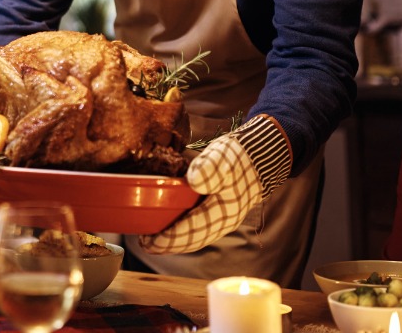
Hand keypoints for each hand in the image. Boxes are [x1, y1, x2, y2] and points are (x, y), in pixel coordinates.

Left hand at [136, 133, 262, 253]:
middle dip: (167, 245)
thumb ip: (209, 169)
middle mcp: (224, 223)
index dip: (169, 239)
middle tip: (144, 243)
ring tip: (152, 240)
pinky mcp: (220, 215)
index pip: (192, 233)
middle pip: (192, 241)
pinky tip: (170, 229)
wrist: (257, 157)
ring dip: (174, 242)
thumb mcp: (222, 157)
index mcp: (223, 213)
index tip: (149, 240)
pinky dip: (183, 234)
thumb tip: (194, 181)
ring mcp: (223, 221)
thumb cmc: (237, 157)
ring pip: (195, 239)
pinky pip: (199, 232)